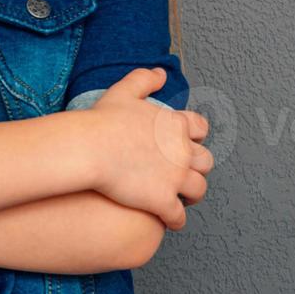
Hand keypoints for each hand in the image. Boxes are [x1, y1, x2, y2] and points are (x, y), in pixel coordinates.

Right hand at [87, 67, 214, 230]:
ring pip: (198, 191)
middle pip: (205, 162)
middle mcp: (182, 152)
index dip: (195, 136)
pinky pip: (178, 217)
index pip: (200, 129)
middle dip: (198, 168)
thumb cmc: (102, 121)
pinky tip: (168, 221)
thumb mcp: (124, 91)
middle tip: (185, 172)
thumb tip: (160, 72)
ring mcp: (175, 179)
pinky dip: (176, 220)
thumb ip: (144, 79)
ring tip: (182, 199)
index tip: (186, 142)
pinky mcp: (163, 201)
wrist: (89, 150)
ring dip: (191, 195)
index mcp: (175, 125)